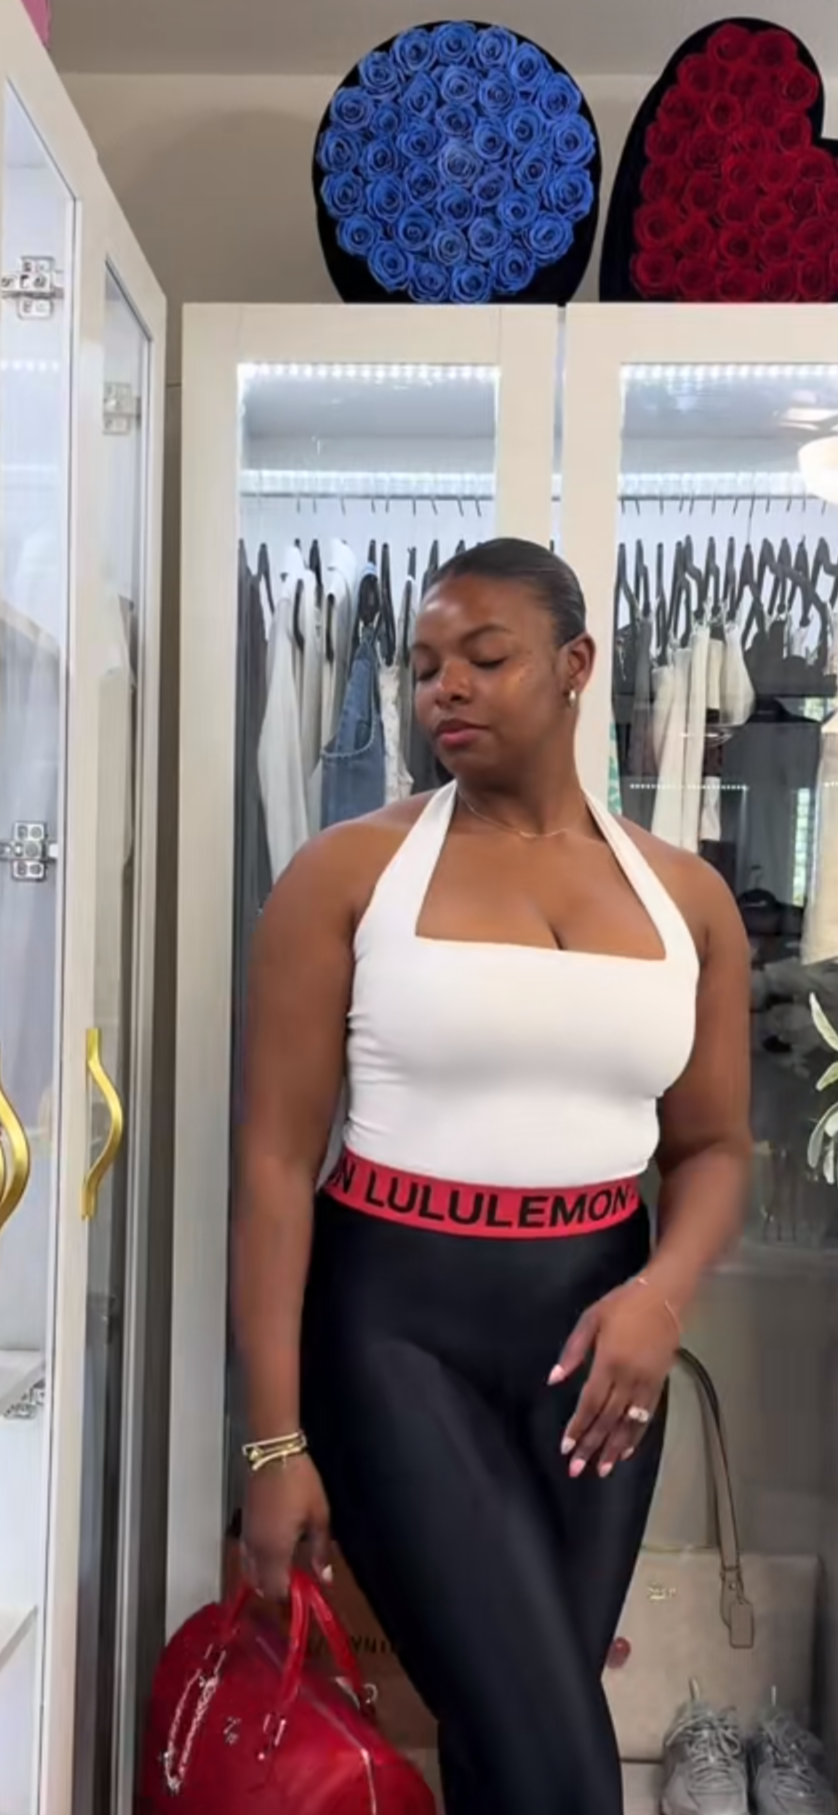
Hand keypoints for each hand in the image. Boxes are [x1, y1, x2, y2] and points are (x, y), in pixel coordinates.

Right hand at [242, 1455, 331, 1599]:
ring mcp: (246, 1536)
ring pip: (249, 1570)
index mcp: (274, 1551)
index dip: (289, 1597)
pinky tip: (274, 1552)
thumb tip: (325, 1578)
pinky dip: (257, 1562)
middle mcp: (255, 1549)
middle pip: (259, 1584)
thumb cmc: (299, 1483)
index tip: (304, 1595)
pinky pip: (246, 1554)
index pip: (275, 1590)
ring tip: (287, 1570)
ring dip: (264, 1576)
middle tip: (297, 1583)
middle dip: (275, 1590)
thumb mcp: (319, 1517)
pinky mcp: (244, 1523)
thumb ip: (320, 1551)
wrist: (274, 1453)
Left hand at [548, 1279, 677, 1479]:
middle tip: (577, 1469)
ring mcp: (646, 1383)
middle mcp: (628, 1378)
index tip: (566, 1448)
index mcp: (609, 1362)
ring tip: (603, 1470)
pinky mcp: (659, 1383)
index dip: (578, 1427)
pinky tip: (628, 1450)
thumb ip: (573, 1351)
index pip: (590, 1403)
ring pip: (628, 1423)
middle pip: (607, 1419)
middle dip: (592, 1446)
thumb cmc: (623, 1304)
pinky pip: (646, 1415)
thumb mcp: (591, 1319)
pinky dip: (636, 1435)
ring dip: (615, 1448)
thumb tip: (553, 1380)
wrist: (664, 1296)